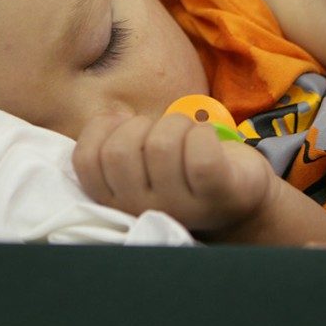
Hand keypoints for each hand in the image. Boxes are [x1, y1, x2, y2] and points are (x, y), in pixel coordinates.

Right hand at [72, 112, 274, 232]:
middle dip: (141, 124)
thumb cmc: (182, 169)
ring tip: (189, 135)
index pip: (85, 161)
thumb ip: (115, 145)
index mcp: (116, 201)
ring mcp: (180, 207)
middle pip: (119, 151)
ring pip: (161, 145)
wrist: (240, 197)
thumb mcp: (140, 163)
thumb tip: (109, 116)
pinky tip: (209, 139)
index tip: (126, 124)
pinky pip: (200, 150)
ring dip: (177, 124)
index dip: (102, 129)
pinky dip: (204, 131)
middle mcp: (143, 210)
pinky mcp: (216, 194)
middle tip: (162, 132)